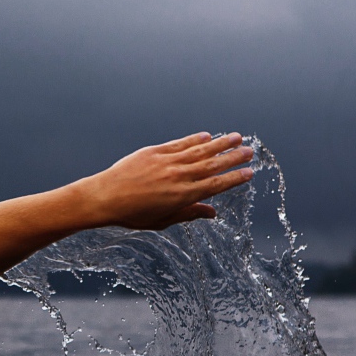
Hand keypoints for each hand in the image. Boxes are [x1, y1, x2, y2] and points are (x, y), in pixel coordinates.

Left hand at [72, 132, 255, 230]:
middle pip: (212, 165)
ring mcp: (167, 162)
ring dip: (220, 143)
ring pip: (200, 150)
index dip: (234, 179)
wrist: (105, 197)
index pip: (215, 186)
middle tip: (250, 151)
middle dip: (233, 157)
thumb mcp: (162, 220)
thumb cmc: (132, 214)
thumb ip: (189, 213)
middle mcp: (178, 177)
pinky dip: (194, 139)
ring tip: (236, 137)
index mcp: (182, 196)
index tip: (249, 173)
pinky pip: (180, 144)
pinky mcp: (155, 152)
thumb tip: (212, 213)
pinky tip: (207, 135)